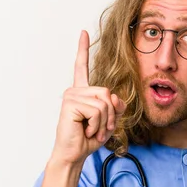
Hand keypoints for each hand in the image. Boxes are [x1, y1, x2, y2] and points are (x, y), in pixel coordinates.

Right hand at [51, 30, 126, 164]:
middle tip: (100, 128)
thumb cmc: (89, 138)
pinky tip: (85, 130)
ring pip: (104, 102)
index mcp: (83, 92)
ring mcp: (72, 95)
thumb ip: (116, 106)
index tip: (82, 32)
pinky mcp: (70, 104)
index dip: (82, 49)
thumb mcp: (109, 121)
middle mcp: (75, 90)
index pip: (82, 67)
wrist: (75, 154)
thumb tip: (114, 97)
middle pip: (107, 92)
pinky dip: (97, 124)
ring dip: (104, 122)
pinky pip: (97, 110)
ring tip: (92, 130)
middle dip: (110, 114)